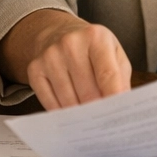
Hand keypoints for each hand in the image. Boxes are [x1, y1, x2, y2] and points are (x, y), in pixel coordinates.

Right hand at [0, 10, 131, 109]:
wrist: (58, 32)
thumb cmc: (91, 48)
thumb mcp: (113, 53)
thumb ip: (120, 79)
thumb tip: (121, 108)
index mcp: (96, 37)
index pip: (107, 74)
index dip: (114, 98)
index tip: (118, 117)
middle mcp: (70, 43)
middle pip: (87, 91)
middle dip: (97, 111)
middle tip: (104, 123)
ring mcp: (50, 56)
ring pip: (68, 100)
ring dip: (80, 115)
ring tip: (88, 120)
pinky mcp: (35, 69)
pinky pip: (49, 102)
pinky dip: (62, 112)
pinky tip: (70, 114)